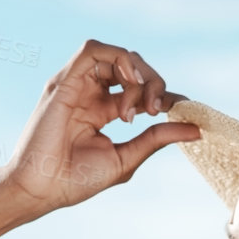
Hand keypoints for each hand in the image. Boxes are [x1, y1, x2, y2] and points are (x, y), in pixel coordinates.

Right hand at [0, 39, 198, 212]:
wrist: (43, 188)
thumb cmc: (77, 180)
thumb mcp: (126, 157)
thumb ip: (156, 138)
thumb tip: (196, 129)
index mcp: (104, 111)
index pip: (140, 88)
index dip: (164, 94)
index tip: (184, 109)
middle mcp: (92, 94)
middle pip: (133, 68)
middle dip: (154, 83)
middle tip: (154, 111)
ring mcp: (78, 86)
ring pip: (117, 56)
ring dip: (138, 73)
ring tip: (141, 104)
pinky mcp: (64, 81)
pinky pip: (92, 50)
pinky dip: (118, 58)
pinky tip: (129, 82)